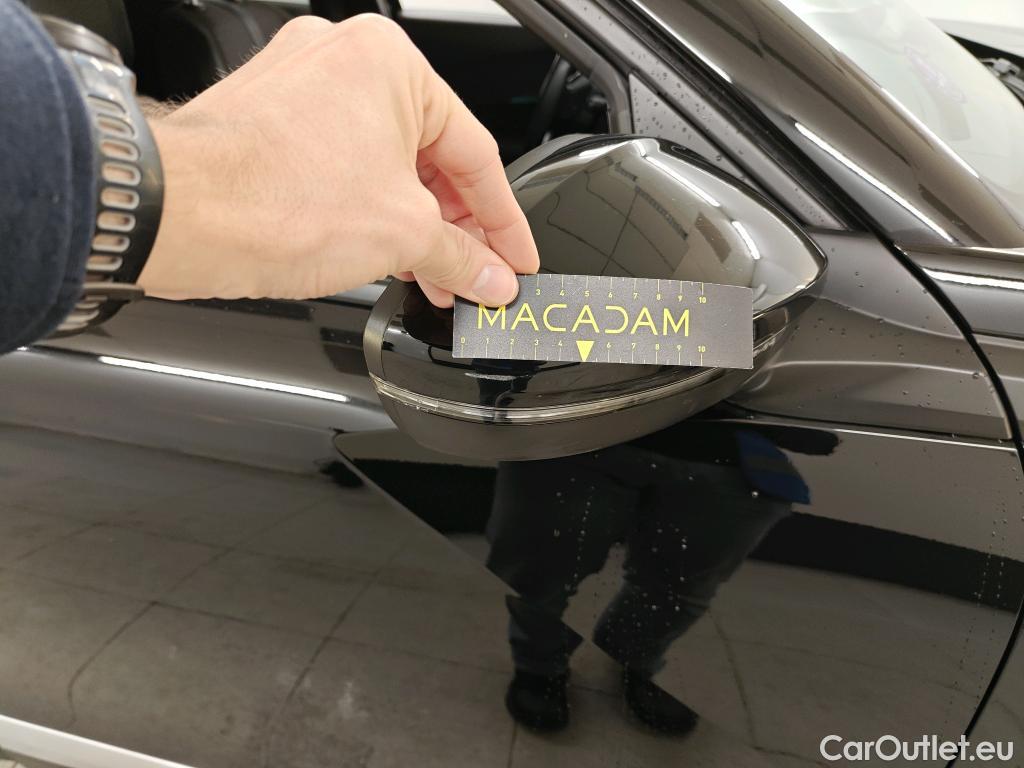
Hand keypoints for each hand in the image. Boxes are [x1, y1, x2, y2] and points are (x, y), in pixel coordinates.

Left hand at [140, 14, 538, 306]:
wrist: (179, 217)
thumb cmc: (273, 199)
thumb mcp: (402, 235)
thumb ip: (461, 257)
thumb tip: (489, 276)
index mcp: (390, 62)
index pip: (474, 152)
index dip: (503, 219)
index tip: (513, 257)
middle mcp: (343, 61)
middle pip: (427, 156)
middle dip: (455, 226)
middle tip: (476, 273)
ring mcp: (300, 88)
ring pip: (383, 164)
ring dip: (414, 224)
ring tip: (432, 275)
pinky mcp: (269, 121)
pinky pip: (342, 167)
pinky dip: (369, 210)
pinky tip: (383, 252)